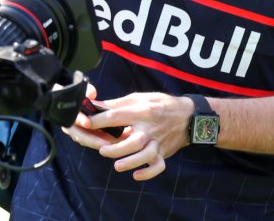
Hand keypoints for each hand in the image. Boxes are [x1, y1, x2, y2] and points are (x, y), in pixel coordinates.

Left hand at [63, 88, 192, 180]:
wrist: (188, 115)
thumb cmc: (160, 104)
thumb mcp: (141, 97)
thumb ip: (119, 104)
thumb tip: (97, 106)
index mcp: (143, 111)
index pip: (118, 116)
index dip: (100, 120)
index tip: (86, 123)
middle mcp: (150, 128)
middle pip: (133, 141)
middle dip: (116, 148)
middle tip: (101, 150)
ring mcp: (158, 141)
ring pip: (145, 155)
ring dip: (131, 162)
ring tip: (117, 165)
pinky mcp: (163, 152)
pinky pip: (158, 166)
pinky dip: (148, 172)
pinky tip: (136, 175)